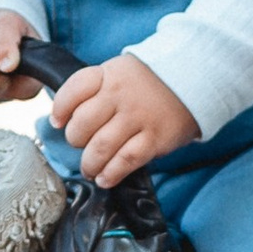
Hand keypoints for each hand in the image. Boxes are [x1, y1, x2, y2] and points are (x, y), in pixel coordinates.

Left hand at [52, 52, 199, 187]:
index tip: (58, 121)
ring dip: (90, 163)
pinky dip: (111, 174)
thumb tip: (66, 118)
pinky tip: (105, 178)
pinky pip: (126, 161)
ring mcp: (138, 117)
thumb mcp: (120, 72)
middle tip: (81, 145)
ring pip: (101, 146)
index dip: (60, 109)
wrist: (194, 80)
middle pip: (82, 123)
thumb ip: (95, 90)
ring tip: (90, 169)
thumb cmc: (149, 82)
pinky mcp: (155, 138)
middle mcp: (121, 95)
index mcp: (109, 75)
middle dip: (75, 140)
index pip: (73, 90)